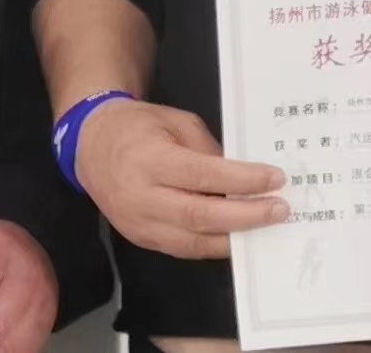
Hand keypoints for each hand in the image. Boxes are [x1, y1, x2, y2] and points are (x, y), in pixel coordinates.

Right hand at [70, 98, 288, 260]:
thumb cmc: (137, 127)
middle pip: (200, 216)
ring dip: (234, 237)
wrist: (90, 147)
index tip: (275, 179)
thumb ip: (208, 151)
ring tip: (265, 227)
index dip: (242, 181)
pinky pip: (184, 248)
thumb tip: (243, 180)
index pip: (202, 175)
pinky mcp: (140, 239)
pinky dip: (213, 244)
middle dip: (246, 216)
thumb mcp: (175, 122)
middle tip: (280, 210)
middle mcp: (141, 196)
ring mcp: (138, 224)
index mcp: (149, 159)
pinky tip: (236, 235)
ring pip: (194, 241)